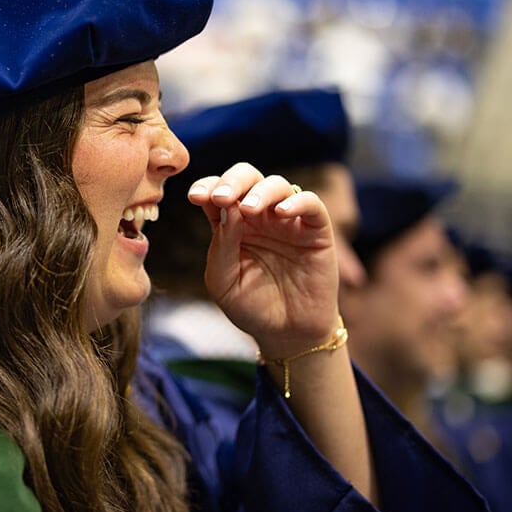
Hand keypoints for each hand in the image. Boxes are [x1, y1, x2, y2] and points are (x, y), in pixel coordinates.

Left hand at [187, 162, 339, 356]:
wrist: (286, 334)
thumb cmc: (250, 306)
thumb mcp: (223, 281)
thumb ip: (222, 245)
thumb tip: (226, 207)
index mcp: (231, 223)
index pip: (217, 192)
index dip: (207, 186)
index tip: (195, 196)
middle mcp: (259, 216)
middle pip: (247, 177)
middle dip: (232, 180)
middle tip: (221, 197)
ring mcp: (288, 220)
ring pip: (277, 185)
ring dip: (260, 192)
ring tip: (248, 210)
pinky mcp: (316, 231)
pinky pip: (311, 203)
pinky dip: (297, 202)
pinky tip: (281, 213)